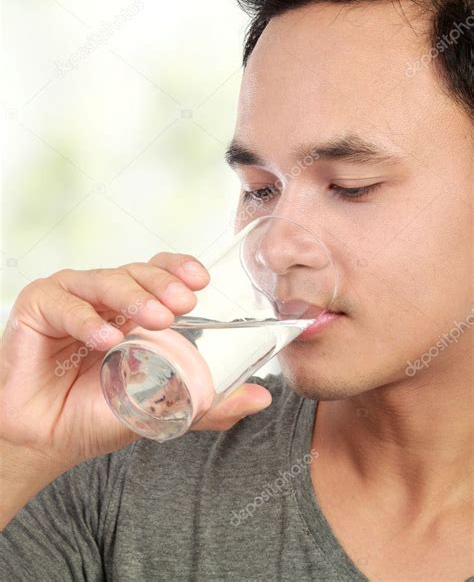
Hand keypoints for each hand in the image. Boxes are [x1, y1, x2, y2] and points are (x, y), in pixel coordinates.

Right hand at [0, 253, 271, 475]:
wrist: (49, 439)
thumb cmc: (101, 412)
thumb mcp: (162, 405)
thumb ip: (209, 401)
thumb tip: (262, 396)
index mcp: (134, 307)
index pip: (160, 272)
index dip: (179, 268)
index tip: (201, 281)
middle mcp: (105, 296)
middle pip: (138, 271)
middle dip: (164, 283)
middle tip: (184, 303)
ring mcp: (72, 297)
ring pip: (106, 280)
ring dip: (133, 297)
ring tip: (154, 321)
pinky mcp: (39, 306)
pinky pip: (65, 302)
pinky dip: (87, 319)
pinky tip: (106, 338)